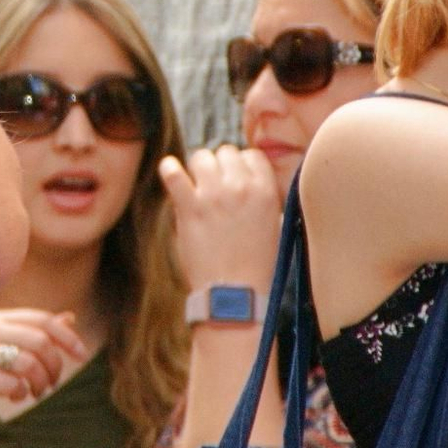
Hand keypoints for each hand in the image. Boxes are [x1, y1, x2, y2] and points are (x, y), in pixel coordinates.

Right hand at [0, 309, 87, 434]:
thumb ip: (33, 330)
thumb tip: (70, 317)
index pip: (43, 320)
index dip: (68, 337)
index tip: (81, 355)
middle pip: (41, 342)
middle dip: (55, 366)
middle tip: (53, 383)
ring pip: (30, 364)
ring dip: (41, 383)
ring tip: (37, 392)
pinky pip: (13, 384)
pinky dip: (21, 393)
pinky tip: (15, 396)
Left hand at [161, 146, 281, 291]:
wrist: (236, 294)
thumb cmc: (257, 267)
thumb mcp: (277, 227)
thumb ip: (266, 199)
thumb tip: (253, 183)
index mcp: (266, 191)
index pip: (252, 155)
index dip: (242, 165)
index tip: (236, 178)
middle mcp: (240, 187)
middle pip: (226, 152)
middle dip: (220, 166)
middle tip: (215, 185)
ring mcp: (213, 195)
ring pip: (201, 157)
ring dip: (198, 168)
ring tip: (196, 184)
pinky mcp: (189, 207)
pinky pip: (173, 173)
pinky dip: (169, 169)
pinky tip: (170, 171)